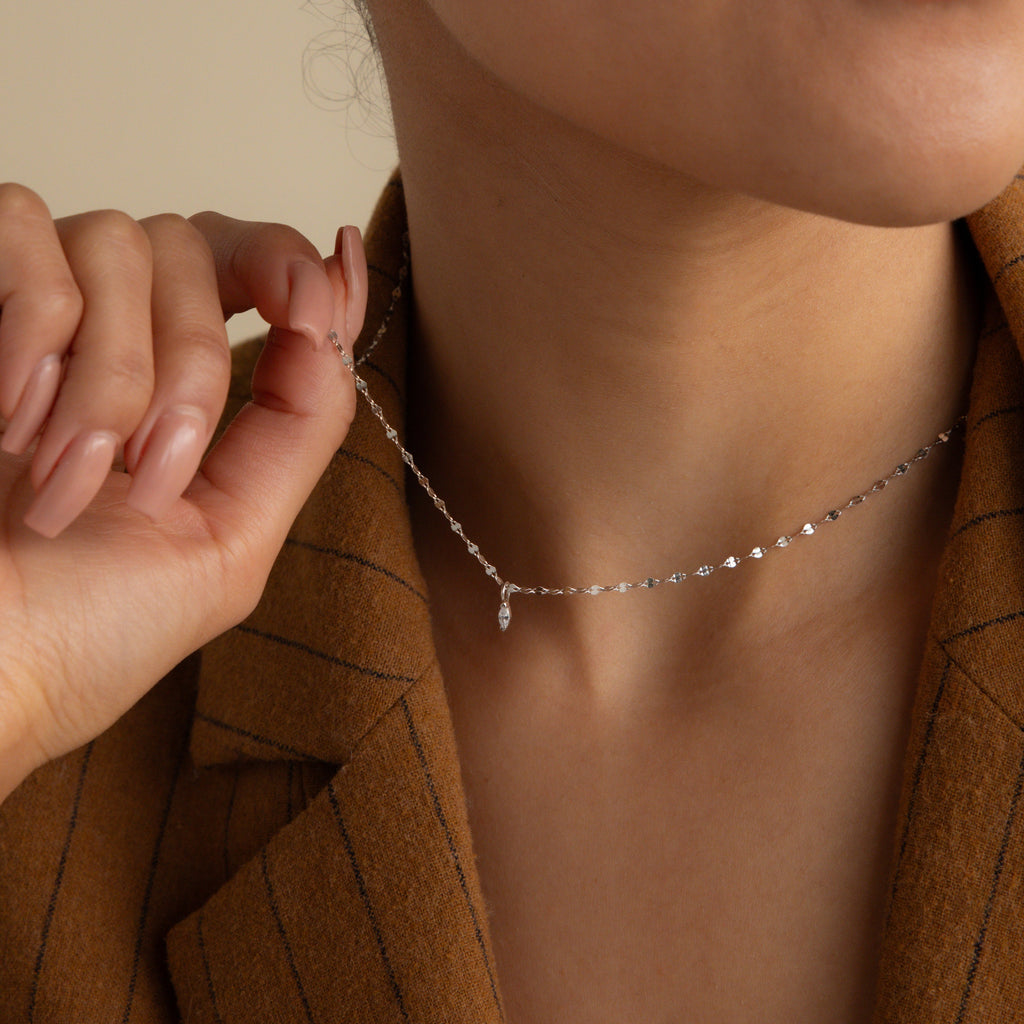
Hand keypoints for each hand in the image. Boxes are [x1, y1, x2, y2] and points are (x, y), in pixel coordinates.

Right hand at [0, 186, 368, 800]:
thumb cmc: (86, 631)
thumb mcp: (231, 538)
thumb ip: (298, 430)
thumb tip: (336, 324)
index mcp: (181, 394)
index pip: (250, 270)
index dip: (296, 260)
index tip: (332, 275)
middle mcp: (113, 337)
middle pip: (196, 247)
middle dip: (192, 366)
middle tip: (148, 474)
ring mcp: (35, 314)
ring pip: (118, 242)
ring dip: (110, 378)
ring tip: (63, 481)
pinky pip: (23, 225)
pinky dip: (33, 331)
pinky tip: (7, 421)